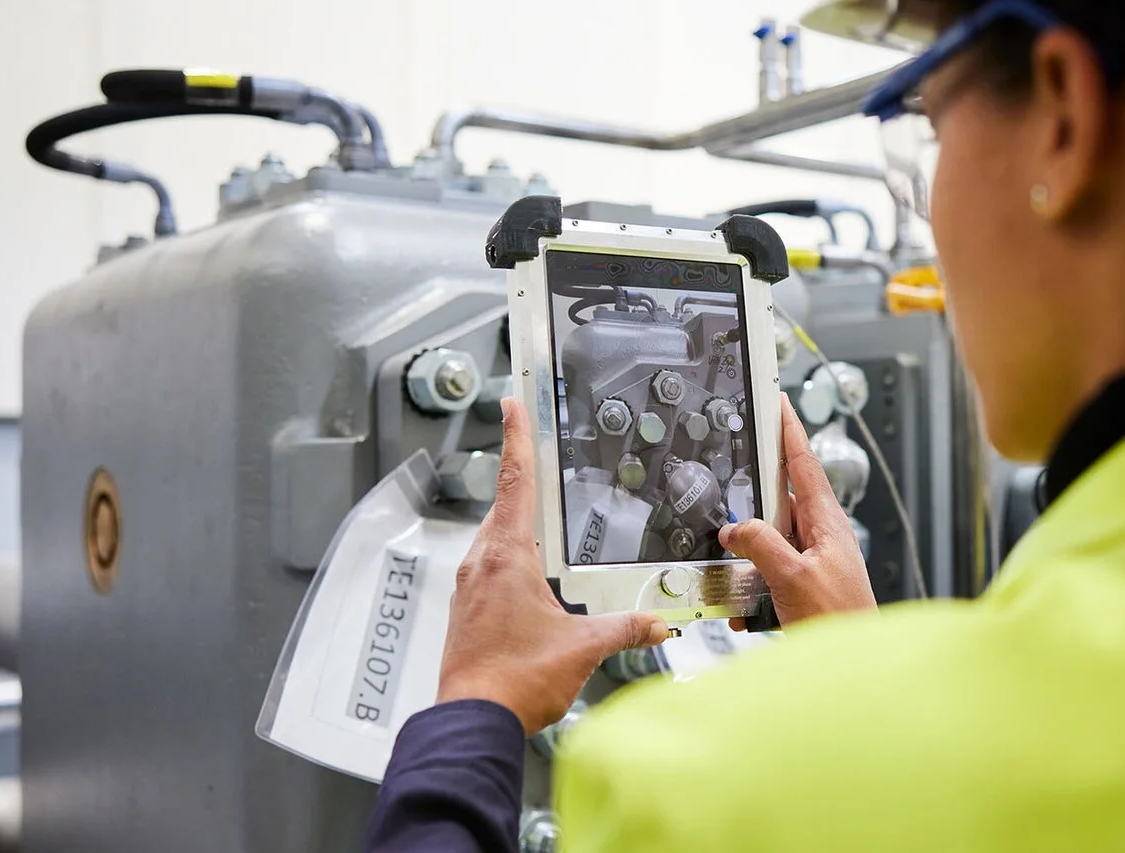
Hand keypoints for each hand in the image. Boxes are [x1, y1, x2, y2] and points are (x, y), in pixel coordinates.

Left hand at [437, 398, 667, 733]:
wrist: (471, 721)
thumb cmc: (513, 681)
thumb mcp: (583, 648)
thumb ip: (625, 628)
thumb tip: (657, 623)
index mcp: (506, 556)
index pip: (515, 482)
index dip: (517, 438)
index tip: (513, 403)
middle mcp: (480, 564)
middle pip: (504, 507)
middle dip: (523, 479)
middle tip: (537, 451)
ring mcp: (469, 588)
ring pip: (495, 539)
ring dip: (517, 523)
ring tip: (542, 515)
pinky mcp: (467, 610)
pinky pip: (489, 567)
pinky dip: (510, 556)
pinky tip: (531, 575)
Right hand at [721, 394, 876, 629]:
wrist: (855, 663)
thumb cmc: (840, 620)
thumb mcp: (792, 578)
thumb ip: (761, 546)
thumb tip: (735, 528)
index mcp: (826, 522)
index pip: (804, 463)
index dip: (789, 430)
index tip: (778, 401)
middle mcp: (822, 534)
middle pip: (780, 498)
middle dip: (753, 496)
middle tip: (734, 483)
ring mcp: (814, 557)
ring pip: (770, 537)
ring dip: (749, 554)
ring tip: (737, 571)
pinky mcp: (804, 579)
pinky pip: (770, 570)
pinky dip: (752, 586)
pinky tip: (745, 610)